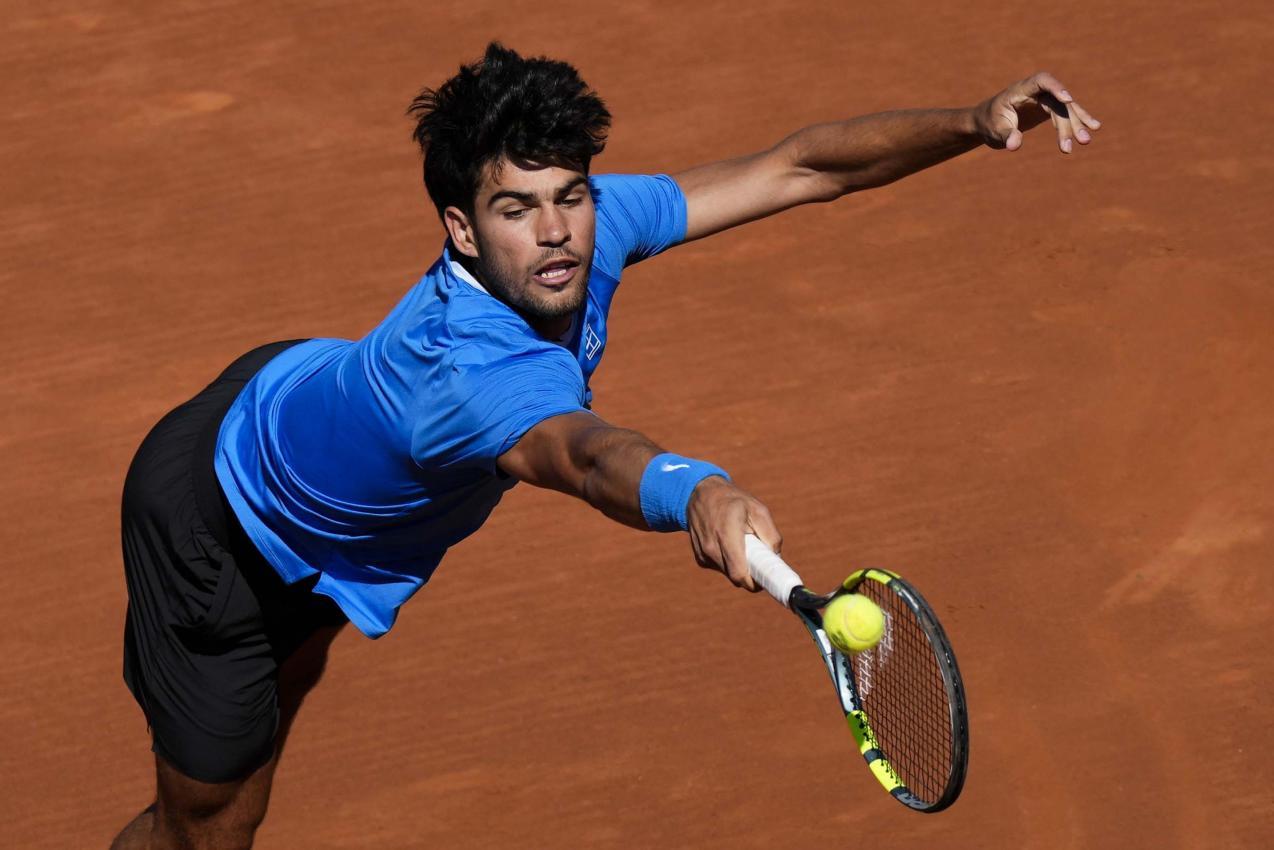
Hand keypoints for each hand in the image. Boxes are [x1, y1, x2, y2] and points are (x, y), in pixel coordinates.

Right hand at [685, 476, 781, 590]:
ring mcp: (703, 553)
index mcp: (727, 534)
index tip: (766, 581)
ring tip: (743, 546)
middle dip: (751, 574)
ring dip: (739, 567)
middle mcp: (711, 546)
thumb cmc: (733, 501)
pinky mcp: (700, 558)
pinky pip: (720, 568)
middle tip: (760, 561)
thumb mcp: (758, 510)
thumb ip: (771, 535)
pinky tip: (729, 545)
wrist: (701, 493)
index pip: (739, 573)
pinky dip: (729, 562)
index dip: (754, 583)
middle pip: (736, 577)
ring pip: (728, 574)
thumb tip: (776, 558)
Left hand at [973, 71, 1100, 153]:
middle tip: (1077, 142)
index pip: (1041, 81)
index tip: (1068, 99)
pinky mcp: (1049, 108)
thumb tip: (1015, 145)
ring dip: (1076, 124)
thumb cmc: (989, 123)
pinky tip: (1094, 127)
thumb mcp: (994, 131)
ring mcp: (1044, 99)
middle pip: (1057, 103)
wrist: (987, 122)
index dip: (1055, 87)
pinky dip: (1078, 120)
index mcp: (1020, 90)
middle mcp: (1036, 91)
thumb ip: (1005, 135)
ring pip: (1065, 109)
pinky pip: (1067, 113)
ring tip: (1085, 141)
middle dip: (1068, 122)